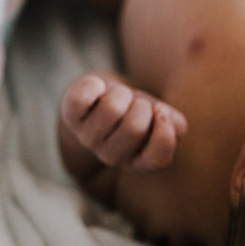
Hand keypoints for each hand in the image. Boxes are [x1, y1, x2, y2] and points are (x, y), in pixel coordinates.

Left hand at [60, 73, 187, 171]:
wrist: (99, 100)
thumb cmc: (135, 110)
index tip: (161, 112)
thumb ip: (174, 124)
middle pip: (134, 127)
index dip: (164, 131)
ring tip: (120, 96)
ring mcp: (87, 137)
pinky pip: (82, 97)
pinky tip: (99, 89)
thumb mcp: (159, 117)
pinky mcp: (70, 115)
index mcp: (136, 160)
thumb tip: (173, 124)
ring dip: (122, 93)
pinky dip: (94, 85)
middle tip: (136, 103)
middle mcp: (110, 155)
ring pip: (111, 109)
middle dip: (142, 105)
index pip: (157, 159)